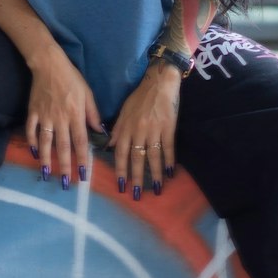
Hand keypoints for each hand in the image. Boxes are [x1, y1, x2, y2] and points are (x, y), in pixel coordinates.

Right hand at [25, 46, 102, 188]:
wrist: (49, 65)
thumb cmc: (72, 78)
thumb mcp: (88, 94)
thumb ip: (93, 114)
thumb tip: (100, 132)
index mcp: (75, 115)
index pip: (80, 142)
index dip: (82, 159)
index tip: (84, 175)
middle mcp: (60, 119)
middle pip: (62, 147)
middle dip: (64, 166)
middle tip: (66, 183)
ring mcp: (44, 116)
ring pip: (45, 142)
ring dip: (47, 160)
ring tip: (48, 174)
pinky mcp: (33, 112)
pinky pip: (31, 130)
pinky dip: (32, 142)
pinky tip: (34, 153)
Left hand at [109, 60, 180, 200]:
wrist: (159, 82)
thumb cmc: (140, 97)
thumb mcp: (124, 111)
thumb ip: (116, 130)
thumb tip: (108, 147)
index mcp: (126, 127)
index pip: (121, 153)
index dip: (120, 170)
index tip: (120, 186)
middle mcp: (138, 131)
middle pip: (136, 158)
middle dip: (136, 178)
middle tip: (136, 195)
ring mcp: (154, 130)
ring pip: (153, 156)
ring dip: (154, 174)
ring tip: (156, 189)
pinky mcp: (168, 128)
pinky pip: (168, 147)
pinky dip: (169, 160)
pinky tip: (169, 173)